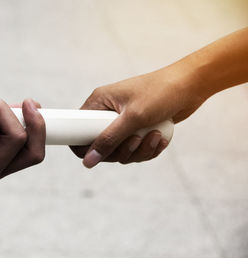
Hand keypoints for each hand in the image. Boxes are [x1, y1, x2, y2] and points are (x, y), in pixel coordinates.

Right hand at [71, 67, 207, 166]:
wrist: (190, 85)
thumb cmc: (160, 93)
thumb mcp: (133, 118)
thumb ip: (108, 140)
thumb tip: (88, 160)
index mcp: (99, 103)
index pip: (78, 130)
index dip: (87, 147)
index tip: (104, 153)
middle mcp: (107, 112)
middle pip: (101, 146)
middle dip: (122, 150)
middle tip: (136, 140)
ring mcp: (123, 121)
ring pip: (120, 150)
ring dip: (139, 150)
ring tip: (154, 136)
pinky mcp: (137, 128)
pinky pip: (135, 149)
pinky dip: (148, 149)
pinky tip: (160, 138)